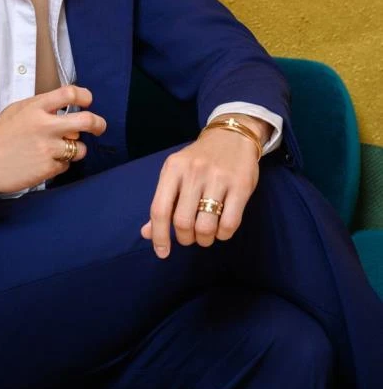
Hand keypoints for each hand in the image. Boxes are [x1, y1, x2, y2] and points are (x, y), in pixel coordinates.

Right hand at [0, 85, 106, 193]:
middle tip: (99, 126)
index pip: (70, 93)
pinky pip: (65, 166)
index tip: (88, 101)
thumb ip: (42, 107)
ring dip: (75, 149)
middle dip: (98, 124)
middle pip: (87, 121)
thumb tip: (64, 108)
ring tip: (60, 149)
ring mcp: (47, 148)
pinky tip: (42, 161)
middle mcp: (45, 126)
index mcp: (36, 108)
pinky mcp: (47, 169)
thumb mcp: (18, 110)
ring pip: (79, 148)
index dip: (85, 96)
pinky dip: (58, 164)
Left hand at [141, 116, 268, 258]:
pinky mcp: (241, 186)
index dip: (159, 236)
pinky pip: (229, 223)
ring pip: (206, 226)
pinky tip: (221, 229)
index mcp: (173, 169)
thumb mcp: (176, 174)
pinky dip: (223, 235)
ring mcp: (218, 178)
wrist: (231, 136)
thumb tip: (147, 234)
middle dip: (186, 238)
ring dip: (204, 239)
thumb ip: (163, 203)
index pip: (160, 209)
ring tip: (205, 234)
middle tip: (190, 237)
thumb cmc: (198, 160)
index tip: (162, 253)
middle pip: (183, 222)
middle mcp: (194, 172)